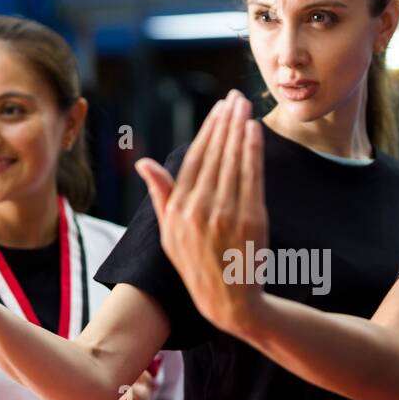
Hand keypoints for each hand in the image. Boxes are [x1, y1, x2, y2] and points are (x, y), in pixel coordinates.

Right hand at [134, 91, 266, 335]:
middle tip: (235, 97)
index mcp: (178, 211)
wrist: (229, 301)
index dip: (207, 131)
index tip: (218, 109)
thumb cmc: (197, 266)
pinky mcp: (250, 220)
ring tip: (246, 107)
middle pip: (214, 155)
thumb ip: (160, 195)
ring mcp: (225, 215)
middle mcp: (199, 210)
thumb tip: (143, 163)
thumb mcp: (169, 234)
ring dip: (240, 129)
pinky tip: (255, 131)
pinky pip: (251, 177)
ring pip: (233, 161)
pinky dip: (253, 151)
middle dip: (225, 121)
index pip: (193, 160)